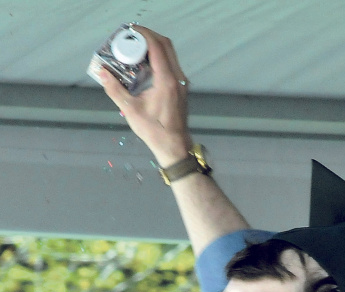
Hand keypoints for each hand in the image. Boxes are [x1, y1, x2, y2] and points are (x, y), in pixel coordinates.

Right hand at [97, 26, 191, 166]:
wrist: (175, 146)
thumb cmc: (155, 131)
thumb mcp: (130, 110)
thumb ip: (115, 89)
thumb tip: (102, 72)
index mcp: (166, 81)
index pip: (157, 46)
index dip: (143, 34)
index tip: (129, 30)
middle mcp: (178, 79)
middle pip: (166, 45)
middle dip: (148, 36)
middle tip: (131, 36)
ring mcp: (181, 83)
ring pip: (170, 54)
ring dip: (154, 46)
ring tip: (136, 47)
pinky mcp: (181, 88)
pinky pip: (171, 64)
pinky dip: (159, 57)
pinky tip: (144, 62)